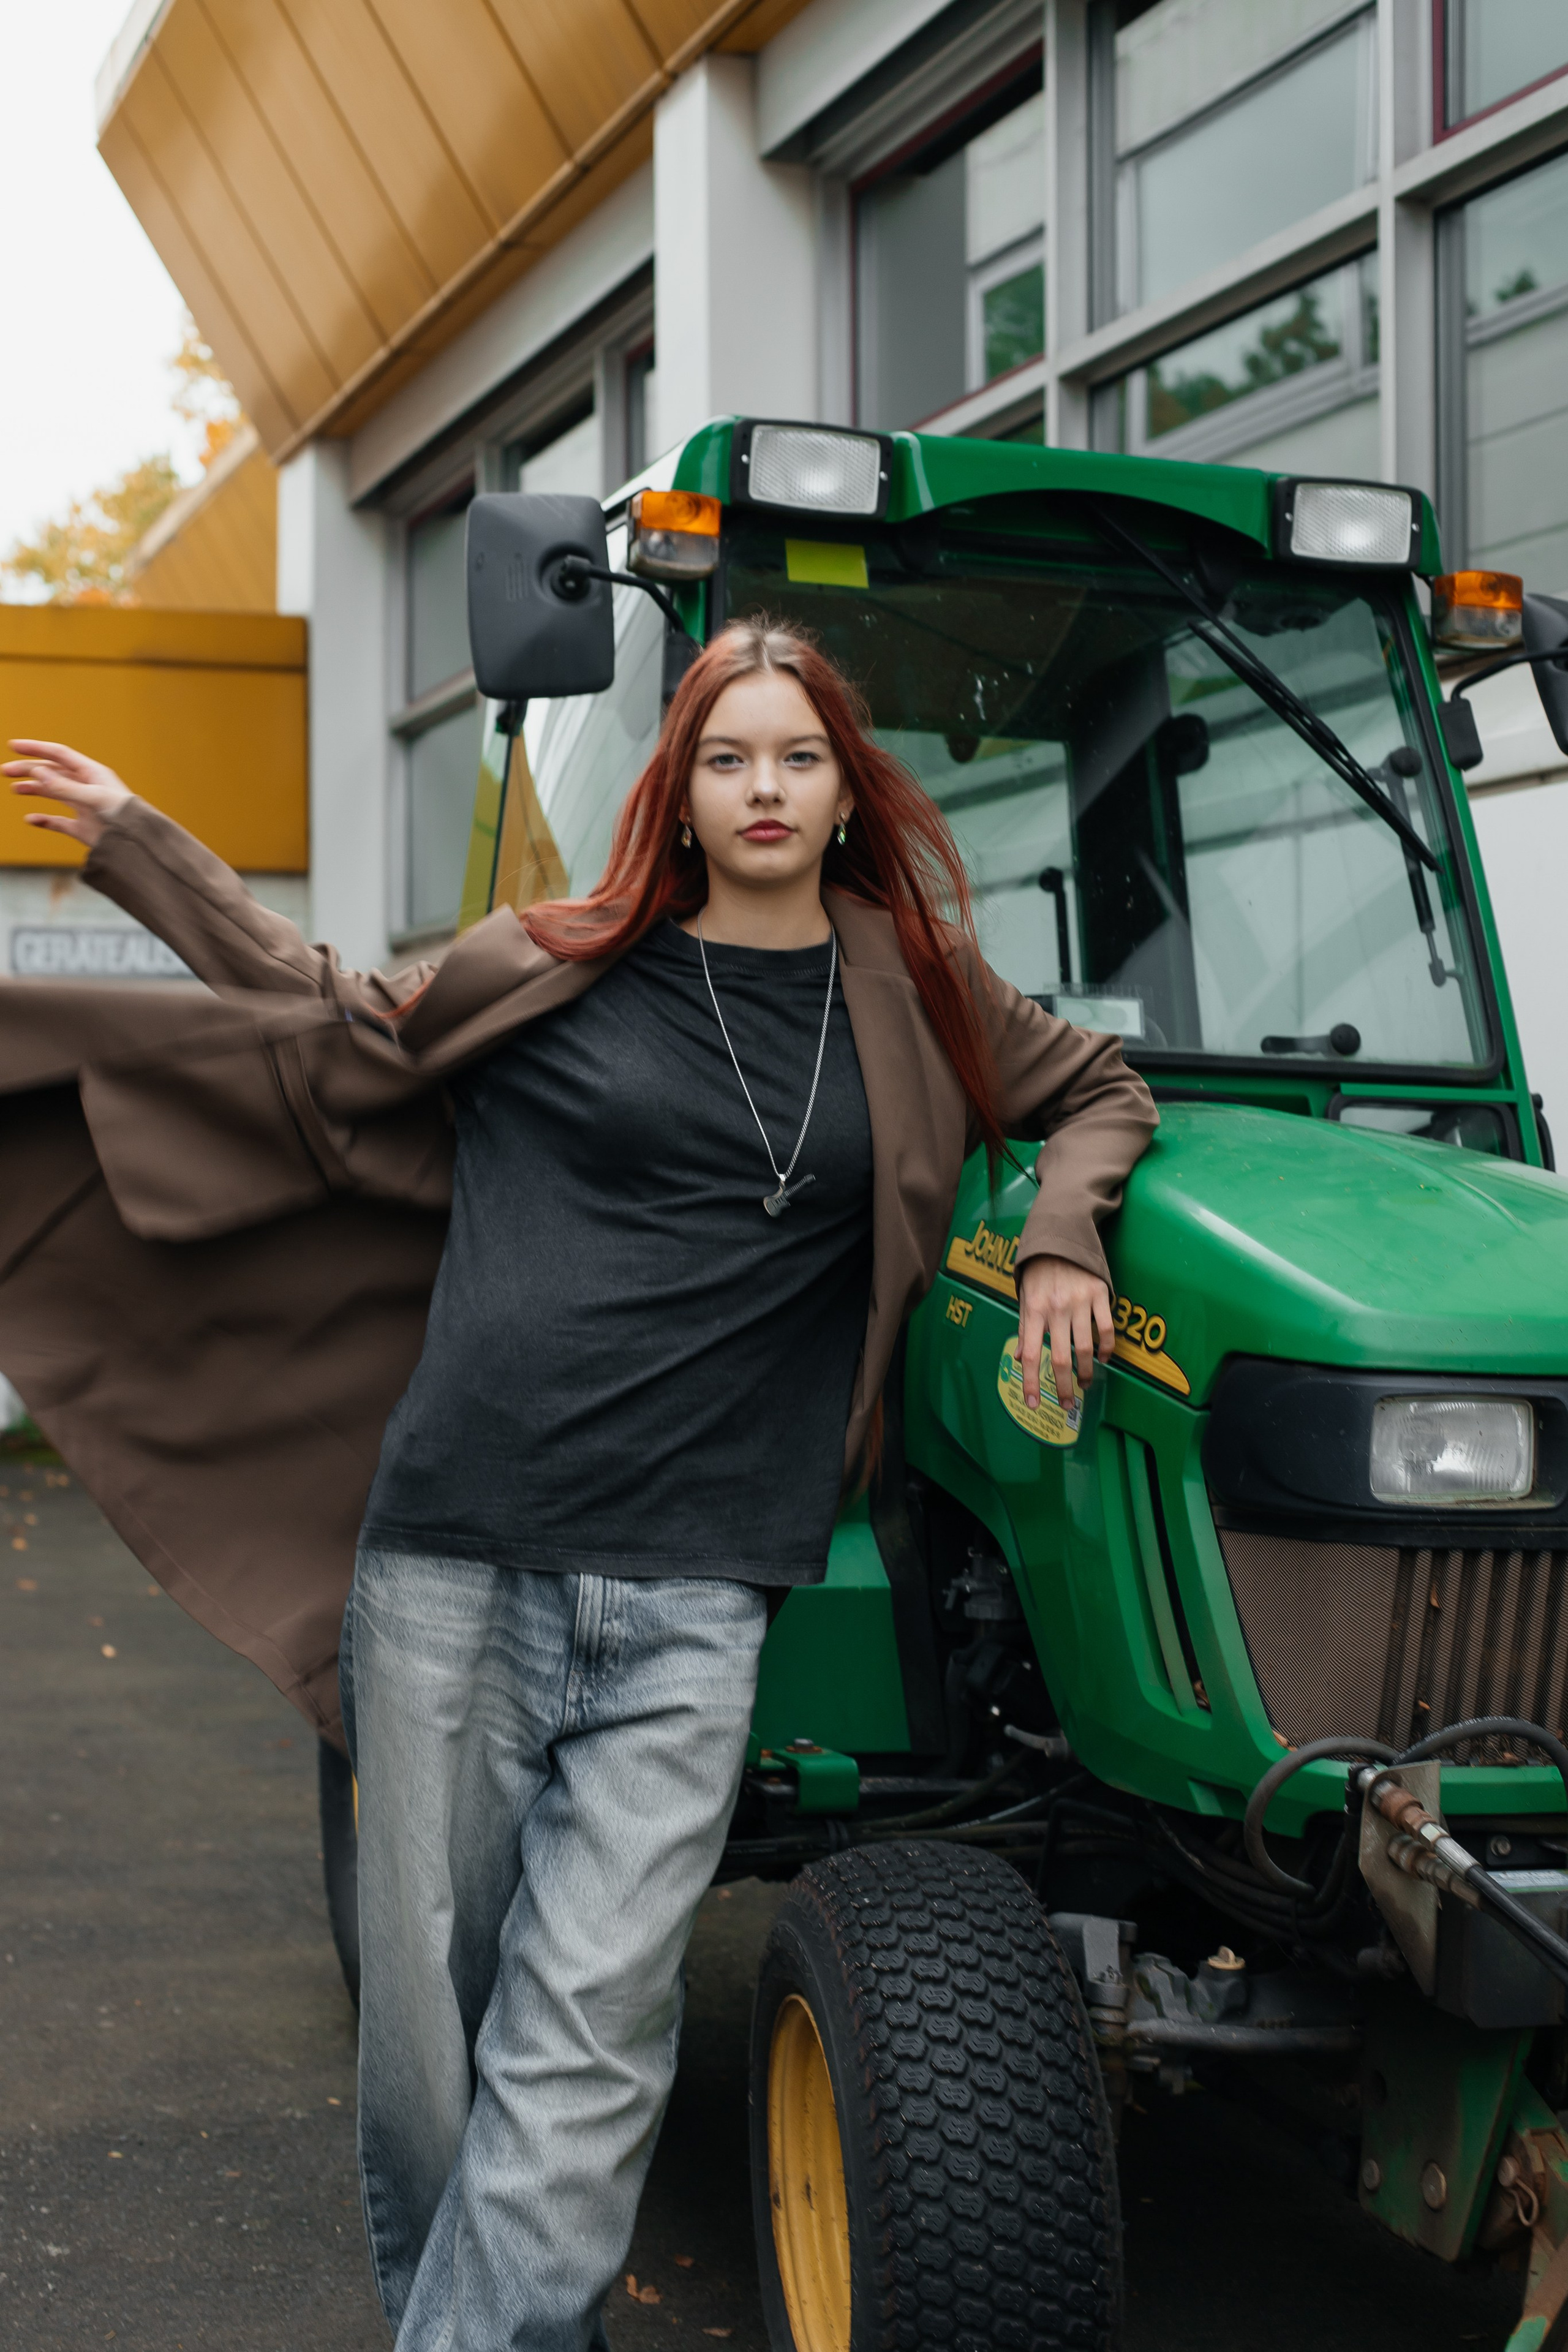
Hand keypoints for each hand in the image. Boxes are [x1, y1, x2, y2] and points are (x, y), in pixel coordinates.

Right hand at [3, 739, 132, 848]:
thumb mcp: (94, 798)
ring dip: (34, 789)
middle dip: (28, 769)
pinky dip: (44, 820)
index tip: (13, 746)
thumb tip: (37, 771)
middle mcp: (86, 787)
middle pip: (52, 772)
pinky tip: (31, 819)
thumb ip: (65, 787)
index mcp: (92, 773)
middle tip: (5, 771)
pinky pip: (59, 822)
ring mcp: (84, 807)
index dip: (36, 748)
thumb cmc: (125, 816)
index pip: (59, 755)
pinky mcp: (83, 828)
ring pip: (53, 794)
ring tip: (15, 789)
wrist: (140, 846)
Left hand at [1017, 1254, 1114, 1409]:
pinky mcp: (1100, 1294)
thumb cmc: (1040, 1269)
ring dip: (1087, 1371)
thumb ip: (1025, 1327)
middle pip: (1060, 1358)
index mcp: (1033, 1309)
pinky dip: (1106, 1348)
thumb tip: (1021, 1358)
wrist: (1062, 1234)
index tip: (1033, 1404)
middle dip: (1064, 1387)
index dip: (1031, 1382)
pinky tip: (1103, 1358)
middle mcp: (1055, 1308)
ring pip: (1085, 1348)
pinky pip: (1106, 1328)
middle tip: (1068, 1404)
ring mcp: (1079, 1301)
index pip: (1030, 1355)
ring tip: (1086, 1383)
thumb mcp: (1024, 1295)